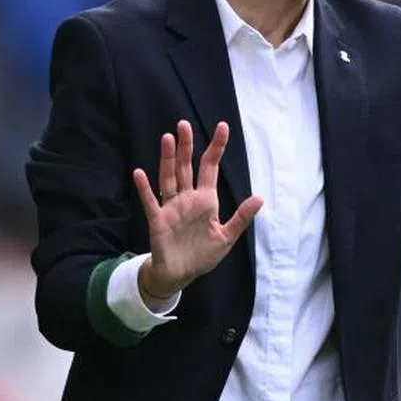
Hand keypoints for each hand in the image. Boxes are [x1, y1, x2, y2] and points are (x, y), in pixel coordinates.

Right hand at [132, 120, 262, 299]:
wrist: (180, 275)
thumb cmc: (202, 255)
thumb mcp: (226, 237)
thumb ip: (241, 218)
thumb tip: (260, 197)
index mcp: (206, 200)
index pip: (210, 167)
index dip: (216, 148)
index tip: (222, 127)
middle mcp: (187, 199)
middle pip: (186, 167)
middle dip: (186, 147)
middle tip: (184, 125)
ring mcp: (172, 207)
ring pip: (169, 178)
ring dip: (167, 160)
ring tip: (167, 139)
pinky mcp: (158, 220)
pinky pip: (151, 201)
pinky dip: (145, 188)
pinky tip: (139, 173)